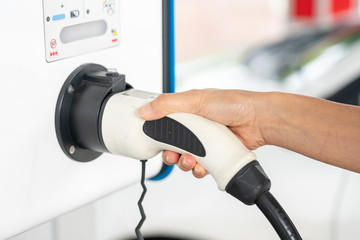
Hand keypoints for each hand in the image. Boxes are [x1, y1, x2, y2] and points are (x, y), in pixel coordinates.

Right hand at [138, 89, 267, 177]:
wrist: (258, 120)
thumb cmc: (233, 104)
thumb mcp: (195, 99)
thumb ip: (168, 104)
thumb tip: (145, 110)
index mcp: (188, 111)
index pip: (165, 124)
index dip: (158, 134)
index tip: (154, 141)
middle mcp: (196, 126)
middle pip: (173, 145)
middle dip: (170, 153)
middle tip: (172, 155)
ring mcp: (206, 141)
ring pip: (186, 158)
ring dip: (184, 163)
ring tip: (190, 160)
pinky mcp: (215, 154)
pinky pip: (201, 166)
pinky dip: (199, 169)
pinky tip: (202, 166)